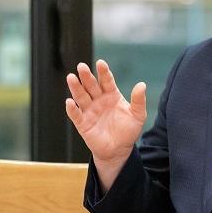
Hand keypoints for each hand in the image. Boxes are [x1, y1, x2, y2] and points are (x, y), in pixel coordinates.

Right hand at [66, 60, 146, 188]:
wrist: (120, 150)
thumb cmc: (129, 130)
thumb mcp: (138, 114)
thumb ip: (139, 100)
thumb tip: (142, 84)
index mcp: (112, 95)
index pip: (107, 81)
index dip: (103, 72)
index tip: (100, 63)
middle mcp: (99, 100)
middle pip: (91, 86)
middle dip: (87, 76)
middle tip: (81, 66)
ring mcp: (90, 111)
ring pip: (81, 97)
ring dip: (76, 88)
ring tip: (71, 77)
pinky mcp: (83, 124)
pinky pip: (76, 115)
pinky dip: (72, 109)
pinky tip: (69, 102)